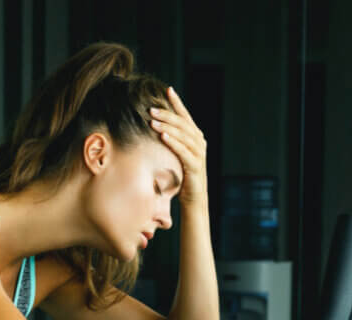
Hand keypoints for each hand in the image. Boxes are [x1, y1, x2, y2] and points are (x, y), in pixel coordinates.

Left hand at [149, 87, 207, 204]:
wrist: (193, 198)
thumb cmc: (181, 175)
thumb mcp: (175, 154)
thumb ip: (170, 140)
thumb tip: (153, 125)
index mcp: (195, 137)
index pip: (185, 115)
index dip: (177, 102)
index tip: (168, 89)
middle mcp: (199, 142)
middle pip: (183, 123)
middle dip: (167, 114)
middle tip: (151, 109)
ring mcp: (199, 154)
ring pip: (183, 135)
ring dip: (168, 127)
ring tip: (153, 121)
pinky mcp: (196, 166)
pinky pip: (184, 151)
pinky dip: (174, 143)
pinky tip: (163, 137)